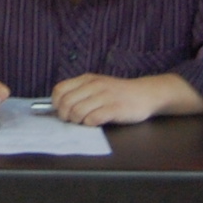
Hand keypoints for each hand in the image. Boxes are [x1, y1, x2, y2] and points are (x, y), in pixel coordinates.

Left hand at [49, 72, 202, 125]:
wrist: (146, 94)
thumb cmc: (118, 93)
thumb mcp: (97, 86)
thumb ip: (80, 92)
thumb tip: (59, 107)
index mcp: (87, 79)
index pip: (59, 90)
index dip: (56, 103)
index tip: (61, 111)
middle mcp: (95, 85)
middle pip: (66, 103)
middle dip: (65, 116)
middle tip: (72, 120)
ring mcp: (105, 96)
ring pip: (77, 111)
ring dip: (77, 121)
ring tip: (84, 122)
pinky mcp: (115, 109)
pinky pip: (93, 118)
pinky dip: (90, 124)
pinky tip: (95, 123)